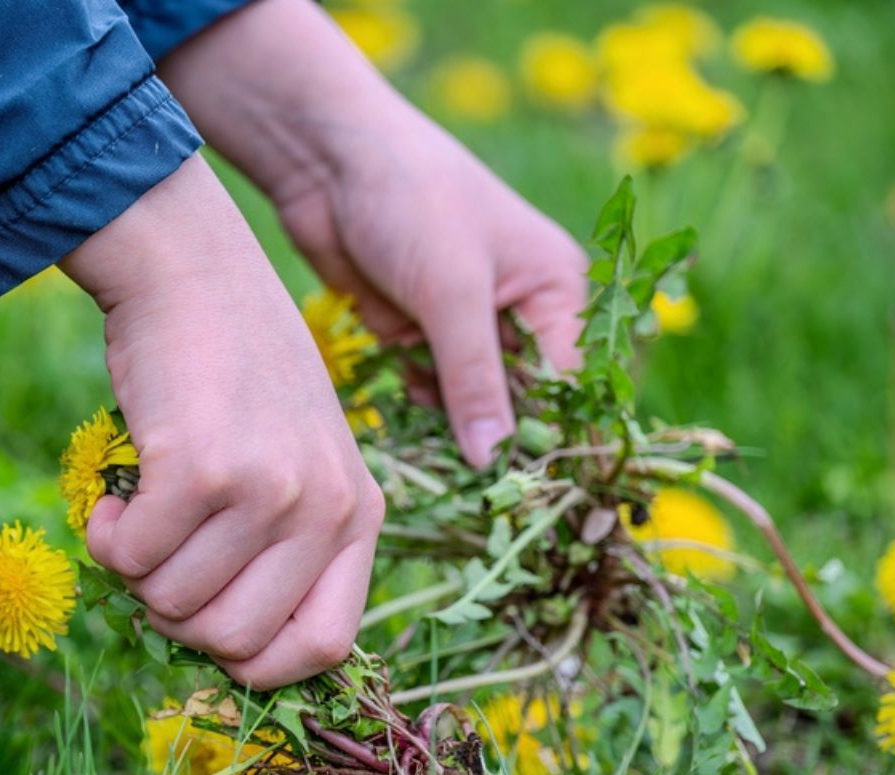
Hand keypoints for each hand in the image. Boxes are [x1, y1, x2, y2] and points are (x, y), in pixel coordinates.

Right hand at [61, 156, 383, 688]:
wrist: (191, 270)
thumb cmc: (233, 374)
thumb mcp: (296, 457)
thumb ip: (285, 546)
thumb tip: (231, 654)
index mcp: (360, 513)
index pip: (327, 647)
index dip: (259, 662)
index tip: (211, 631)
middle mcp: (326, 507)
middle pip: (236, 644)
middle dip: (177, 618)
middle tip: (158, 559)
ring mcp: (268, 489)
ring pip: (173, 605)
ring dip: (135, 570)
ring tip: (138, 509)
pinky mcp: (201, 468)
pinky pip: (129, 559)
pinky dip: (104, 537)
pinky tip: (112, 494)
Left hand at [160, 0, 588, 465]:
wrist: (326, 159)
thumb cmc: (412, 199)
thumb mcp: (452, 291)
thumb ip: (475, 379)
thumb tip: (495, 460)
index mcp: (556, 291)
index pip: (568, 386)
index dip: (550, 439)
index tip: (526, 493)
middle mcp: (519, 313)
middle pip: (522, 402)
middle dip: (498, 442)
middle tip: (479, 496)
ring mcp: (463, 326)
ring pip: (471, 405)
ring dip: (450, 430)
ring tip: (438, 468)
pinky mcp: (415, 334)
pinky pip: (426, 392)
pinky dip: (415, 408)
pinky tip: (404, 420)